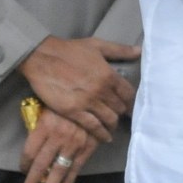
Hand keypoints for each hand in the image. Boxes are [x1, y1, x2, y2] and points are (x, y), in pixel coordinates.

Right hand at [19, 35, 140, 141]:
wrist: (43, 58)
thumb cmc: (70, 50)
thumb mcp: (98, 45)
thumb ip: (120, 50)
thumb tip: (139, 51)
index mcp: (109, 74)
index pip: (128, 93)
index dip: (132, 102)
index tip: (133, 107)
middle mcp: (102, 90)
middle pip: (120, 107)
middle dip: (122, 112)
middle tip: (121, 117)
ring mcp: (88, 102)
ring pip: (109, 119)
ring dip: (113, 124)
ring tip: (113, 127)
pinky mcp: (74, 112)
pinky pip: (93, 127)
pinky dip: (101, 134)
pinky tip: (105, 137)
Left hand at [20, 107, 98, 182]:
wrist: (95, 94)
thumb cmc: (66, 101)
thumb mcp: (48, 107)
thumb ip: (40, 125)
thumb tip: (33, 147)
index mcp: (45, 125)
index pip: (29, 151)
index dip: (24, 164)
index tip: (23, 170)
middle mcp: (58, 136)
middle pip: (41, 164)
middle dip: (32, 182)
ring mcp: (74, 143)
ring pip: (58, 170)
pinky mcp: (88, 147)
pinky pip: (76, 168)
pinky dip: (69, 182)